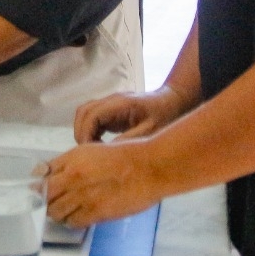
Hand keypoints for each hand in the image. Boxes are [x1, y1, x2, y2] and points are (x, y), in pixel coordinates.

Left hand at [44, 140, 163, 226]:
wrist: (149, 168)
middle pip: (45, 194)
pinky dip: (71, 221)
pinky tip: (76, 217)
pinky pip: (73, 222)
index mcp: (73, 157)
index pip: (43, 172)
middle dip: (44, 199)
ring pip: (55, 211)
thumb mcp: (93, 150)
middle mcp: (74, 175)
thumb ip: (72, 161)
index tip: (39, 188)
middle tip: (50, 202)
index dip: (39, 182)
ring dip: (56, 212)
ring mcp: (84, 195)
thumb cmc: (126, 156)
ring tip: (63, 211)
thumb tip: (53, 173)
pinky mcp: (96, 212)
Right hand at [73, 85, 192, 143]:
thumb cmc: (164, 116)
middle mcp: (110, 100)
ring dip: (84, 132)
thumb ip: (129, 140)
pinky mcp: (110, 110)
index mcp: (120, 104)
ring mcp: (109, 103)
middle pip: (83, 112)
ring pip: (84, 114)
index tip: (91, 154)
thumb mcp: (150, 132)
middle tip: (90, 155)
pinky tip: (99, 146)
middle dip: (82, 134)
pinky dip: (90, 131)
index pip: (92, 115)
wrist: (172, 101)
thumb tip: (107, 154)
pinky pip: (92, 118)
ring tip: (93, 151)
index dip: (86, 134)